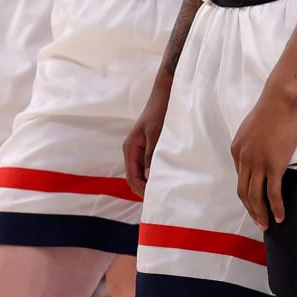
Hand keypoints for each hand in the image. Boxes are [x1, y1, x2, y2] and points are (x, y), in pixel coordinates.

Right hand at [124, 77, 171, 197]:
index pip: (131, 177)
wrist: (165, 95)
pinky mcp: (147, 147)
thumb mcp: (156, 136)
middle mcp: (132, 150)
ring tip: (164, 192)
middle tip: (161, 200)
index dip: (141, 190)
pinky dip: (153, 174)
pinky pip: (147, 166)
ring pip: (141, 173)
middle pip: (134, 177)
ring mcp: (139, 149)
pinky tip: (165, 178)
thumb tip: (148, 178)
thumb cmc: (160, 113)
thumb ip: (150, 156)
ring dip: (149, 183)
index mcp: (130, 148)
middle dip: (144, 190)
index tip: (155, 200)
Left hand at [230, 91, 296, 229]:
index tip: (255, 204)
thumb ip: (252, 146)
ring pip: (256, 196)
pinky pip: (273, 192)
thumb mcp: (253, 130)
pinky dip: (276, 207)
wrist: (279, 101)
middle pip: (243, 192)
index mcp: (237, 150)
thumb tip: (258, 156)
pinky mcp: (274, 165)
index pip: (240, 178)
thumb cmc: (271, 111)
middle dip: (250, 210)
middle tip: (258, 222)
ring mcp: (258, 163)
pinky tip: (280, 217)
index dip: (247, 194)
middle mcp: (243, 159)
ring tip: (267, 225)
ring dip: (260, 213)